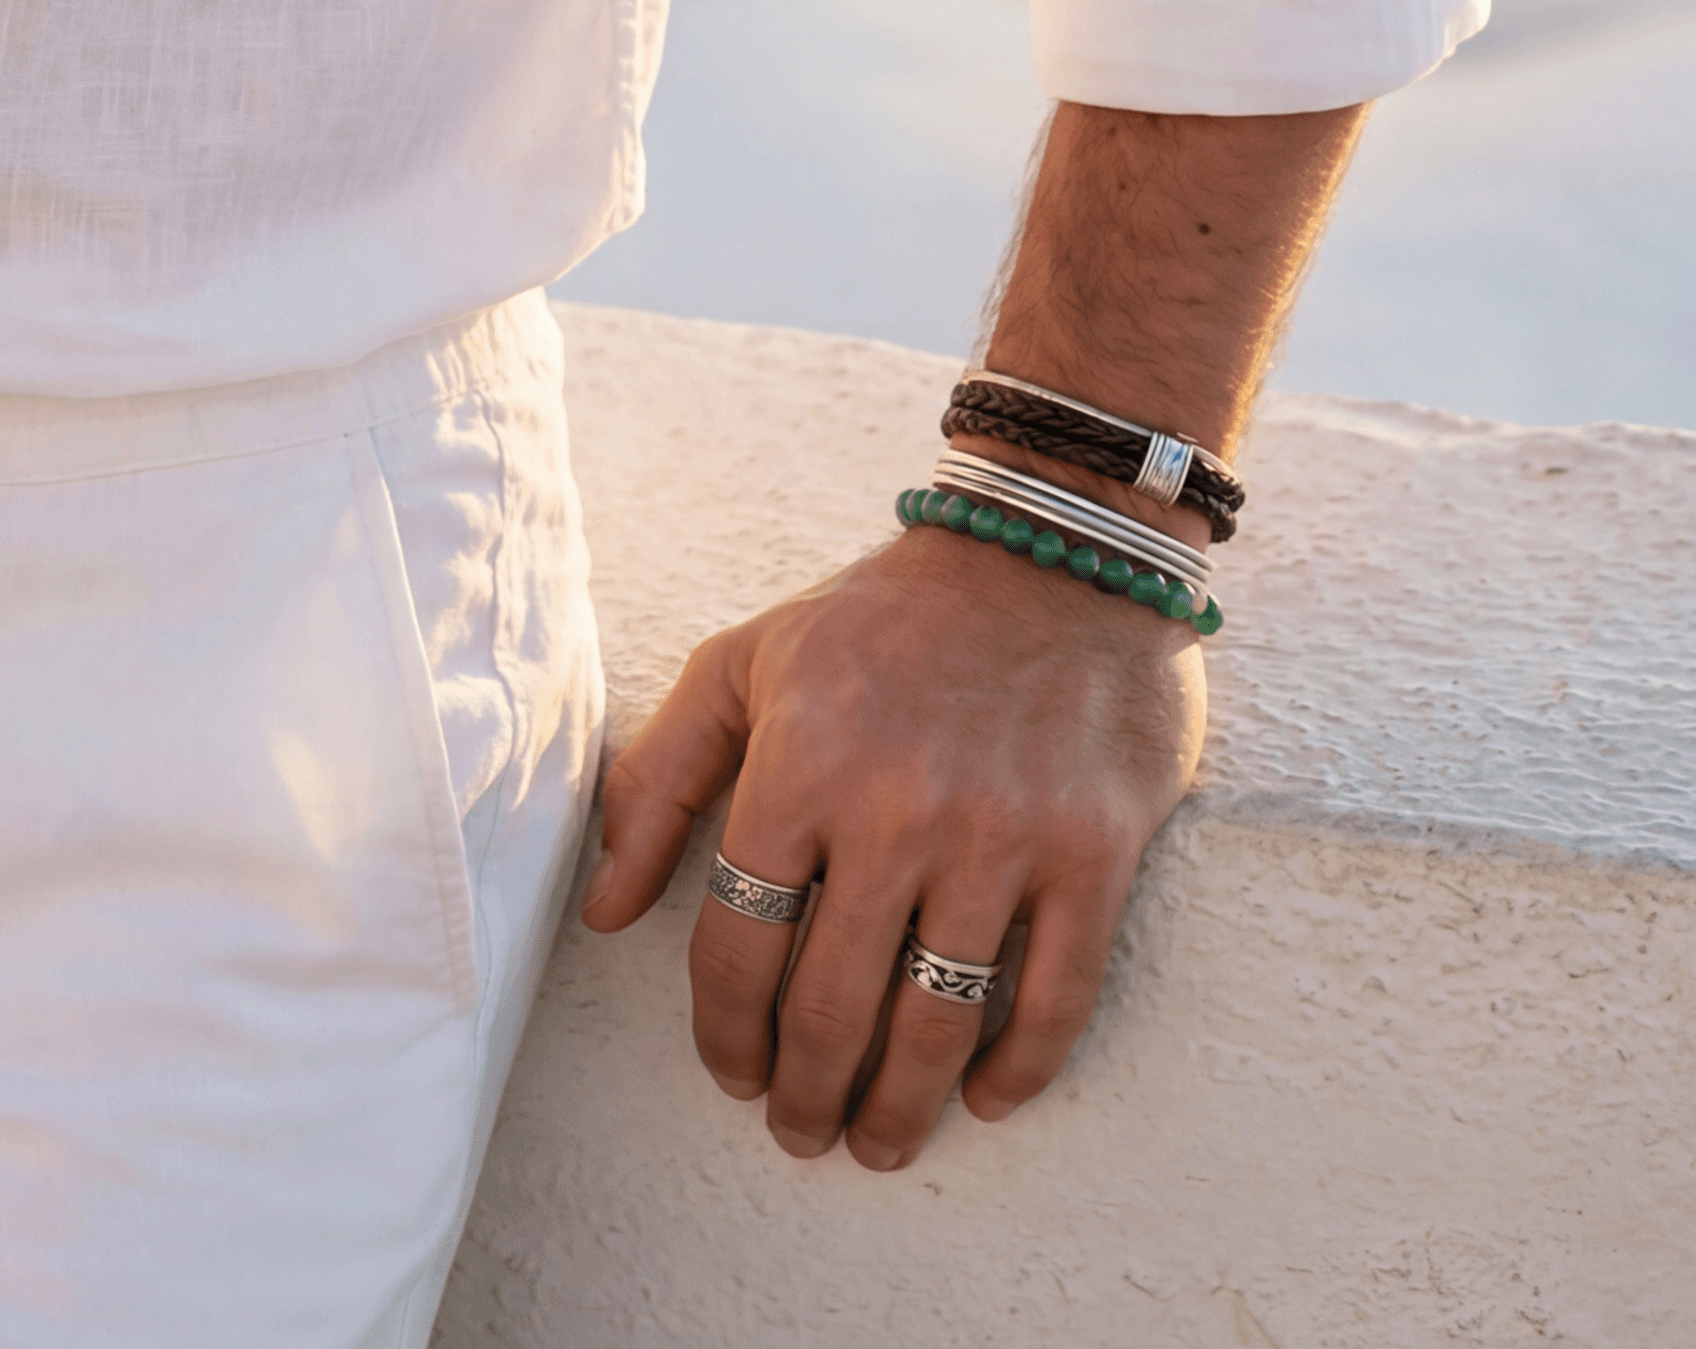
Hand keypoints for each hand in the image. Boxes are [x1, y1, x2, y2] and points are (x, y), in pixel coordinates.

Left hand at [577, 526, 1204, 1169]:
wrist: (1047, 553)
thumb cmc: (879, 619)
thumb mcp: (743, 663)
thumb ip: (661, 778)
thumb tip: (604, 909)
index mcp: (799, 764)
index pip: (737, 943)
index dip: (724, 1030)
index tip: (731, 1073)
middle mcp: (896, 809)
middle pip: (830, 1004)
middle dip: (804, 1093)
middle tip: (799, 1134)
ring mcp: (1000, 836)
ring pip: (935, 1023)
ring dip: (899, 1108)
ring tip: (875, 1142)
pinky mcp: (1092, 853)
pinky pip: (1053, 1000)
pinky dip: (1017, 1071)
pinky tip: (983, 1099)